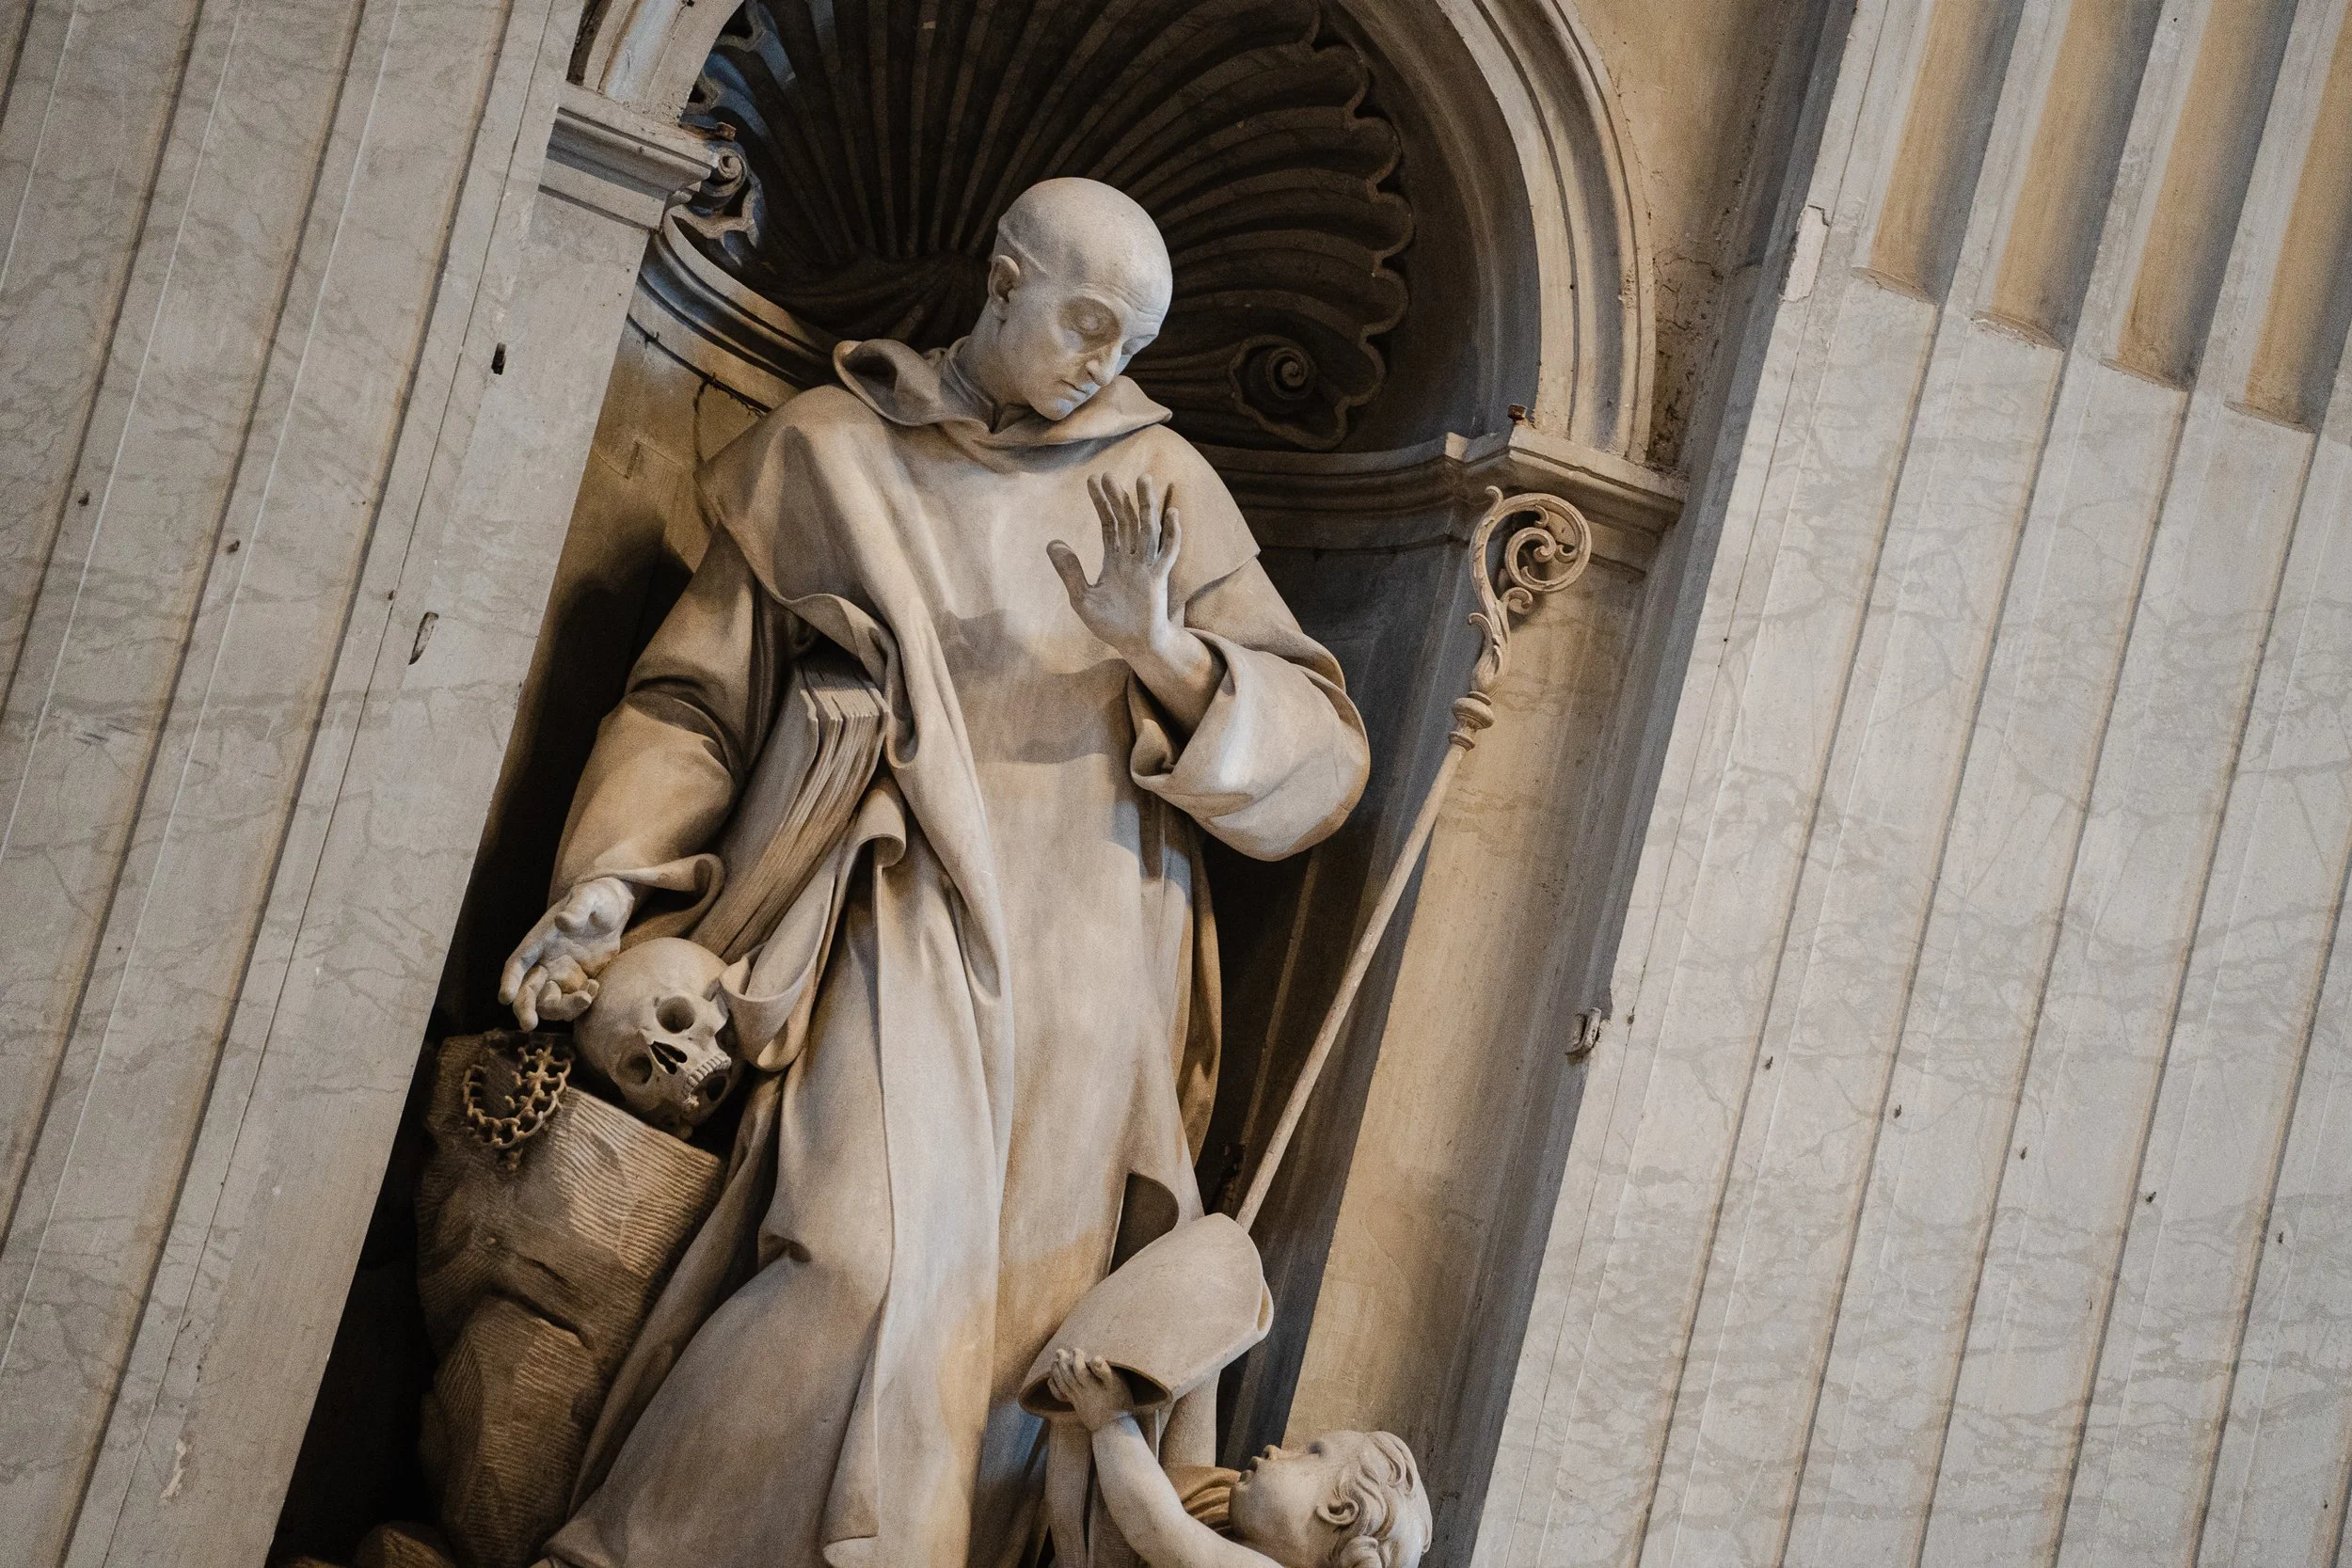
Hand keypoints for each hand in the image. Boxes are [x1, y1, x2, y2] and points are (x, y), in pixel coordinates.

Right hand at [498, 876, 635, 1029]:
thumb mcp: (589, 898)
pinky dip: (581, 1003)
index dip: (510, 981)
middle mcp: (544, 962)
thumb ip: (577, 909)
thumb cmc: (596, 898)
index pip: (517, 964)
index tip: (505, 998)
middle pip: (527, 991)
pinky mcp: (577, 983)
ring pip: (549, 1003)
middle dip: (525, 1008)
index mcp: (538, 941)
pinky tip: (595, 988)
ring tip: (586, 997)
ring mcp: (560, 974)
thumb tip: (563, 921)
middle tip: (529, 1025)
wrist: (613, 908)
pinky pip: (572, 1002)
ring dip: (562, 1009)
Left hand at [1047, 1346, 1134, 1431]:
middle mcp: (1084, 1392)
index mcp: (1094, 1385)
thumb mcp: (1117, 1384)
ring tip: (1054, 1361)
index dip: (1076, 1358)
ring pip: (1063, 1383)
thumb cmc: (1119, 1402)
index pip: (1080, 1370)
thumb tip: (1096, 1358)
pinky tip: (1050, 1380)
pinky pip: (1061, 1396)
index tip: (1076, 1349)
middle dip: (1063, 1362)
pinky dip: (1054, 1387)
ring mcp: (1079, 1399)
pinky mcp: (1076, 1405)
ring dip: (1057, 1371)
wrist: (1114, 1428)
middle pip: (1069, 1375)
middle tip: (1060, 1351)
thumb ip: (1105, 1371)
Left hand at [1048, 474, 1183, 659]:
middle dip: (1119, 497)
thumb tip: (1052, 543)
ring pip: (1148, 529)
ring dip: (1146, 505)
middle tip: (1108, 475)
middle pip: (1127, 520)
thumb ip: (1070, 571)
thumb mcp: (1081, 597)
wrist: (1133, 645)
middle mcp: (1132, 558)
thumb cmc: (1110, 624)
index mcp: (1115, 560)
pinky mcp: (1158, 579)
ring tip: (1144, 479)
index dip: (1101, 503)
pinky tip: (1172, 515)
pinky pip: (1167, 553)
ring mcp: (1147, 566)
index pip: (1109, 524)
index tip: (1093, 480)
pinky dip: (1171, 535)